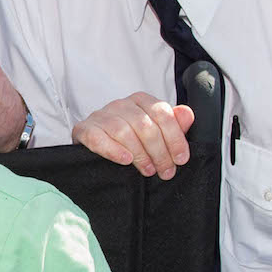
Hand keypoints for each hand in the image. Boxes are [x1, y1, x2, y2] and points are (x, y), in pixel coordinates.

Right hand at [73, 93, 196, 177]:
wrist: (96, 145)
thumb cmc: (130, 139)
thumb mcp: (156, 131)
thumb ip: (173, 124)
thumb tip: (187, 114)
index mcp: (141, 100)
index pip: (162, 113)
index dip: (175, 138)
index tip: (181, 159)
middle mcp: (121, 104)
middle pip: (145, 125)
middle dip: (159, 152)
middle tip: (165, 171)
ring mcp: (101, 115)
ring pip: (124, 131)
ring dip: (140, 155)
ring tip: (148, 170)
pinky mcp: (84, 129)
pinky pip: (98, 138)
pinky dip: (113, 150)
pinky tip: (126, 161)